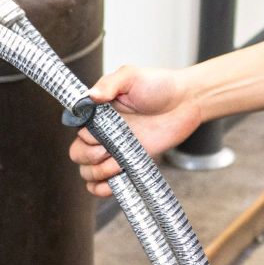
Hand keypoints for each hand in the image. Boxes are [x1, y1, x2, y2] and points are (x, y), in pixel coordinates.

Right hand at [67, 64, 202, 196]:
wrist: (186, 102)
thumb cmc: (159, 85)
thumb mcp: (131, 76)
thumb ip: (108, 84)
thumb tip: (91, 96)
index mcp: (98, 113)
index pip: (77, 131)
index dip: (86, 136)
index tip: (101, 134)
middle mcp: (103, 133)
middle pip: (77, 154)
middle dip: (90, 156)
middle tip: (110, 149)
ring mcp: (115, 150)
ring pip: (87, 172)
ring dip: (98, 172)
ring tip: (118, 164)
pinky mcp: (129, 164)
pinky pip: (105, 184)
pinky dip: (102, 188)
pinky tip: (113, 182)